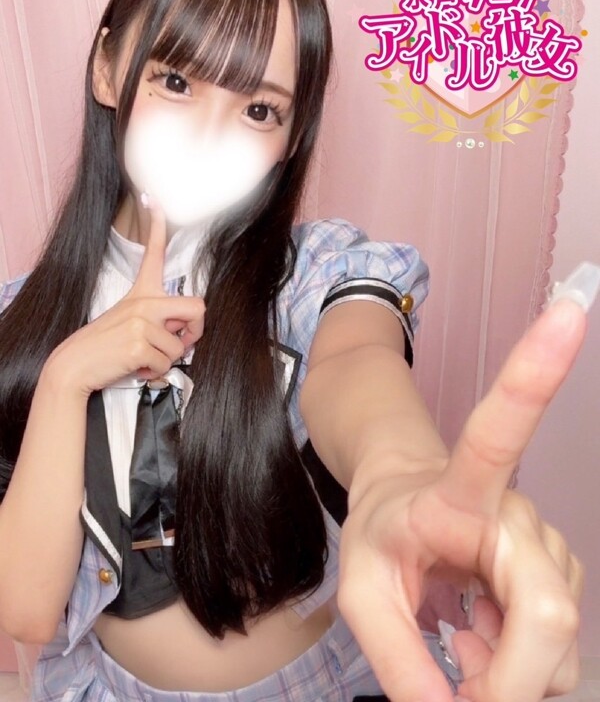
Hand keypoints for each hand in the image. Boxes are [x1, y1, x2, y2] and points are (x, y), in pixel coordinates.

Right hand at [48, 200, 205, 394]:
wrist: (73, 365)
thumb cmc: (105, 347)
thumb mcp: (130, 324)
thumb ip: (158, 322)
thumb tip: (184, 336)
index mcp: (142, 292)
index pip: (154, 253)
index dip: (156, 225)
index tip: (152, 199)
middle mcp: (144, 302)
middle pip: (198, 307)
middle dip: (196, 332)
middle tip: (179, 342)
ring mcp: (141, 322)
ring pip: (181, 347)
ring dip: (165, 361)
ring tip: (142, 358)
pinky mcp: (138, 343)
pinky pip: (166, 364)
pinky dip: (154, 373)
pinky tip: (137, 367)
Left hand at [338, 298, 586, 701]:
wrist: (407, 510)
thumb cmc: (384, 538)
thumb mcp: (363, 595)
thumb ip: (402, 662)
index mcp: (460, 487)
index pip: (500, 429)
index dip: (537, 371)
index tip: (572, 306)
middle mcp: (516, 507)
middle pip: (546, 610)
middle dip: (508, 677)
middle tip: (459, 686)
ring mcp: (545, 542)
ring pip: (555, 644)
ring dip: (503, 673)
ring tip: (460, 635)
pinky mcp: (560, 573)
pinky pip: (553, 651)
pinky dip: (516, 668)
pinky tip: (487, 634)